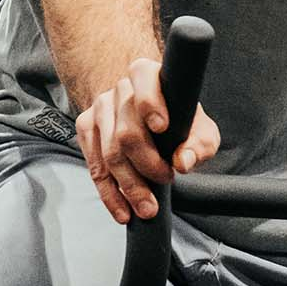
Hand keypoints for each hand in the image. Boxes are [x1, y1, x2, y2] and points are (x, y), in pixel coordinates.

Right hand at [74, 58, 221, 223]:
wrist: (150, 113)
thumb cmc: (179, 120)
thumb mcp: (200, 128)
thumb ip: (200, 143)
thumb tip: (182, 161)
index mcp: (147, 75)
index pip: (144, 82)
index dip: (150, 104)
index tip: (162, 128)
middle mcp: (120, 88)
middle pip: (126, 132)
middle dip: (146, 166)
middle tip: (166, 183)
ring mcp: (99, 108)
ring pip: (109, 153)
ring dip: (129, 186)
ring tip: (147, 208)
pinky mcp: (86, 128)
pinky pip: (94, 167)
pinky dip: (109, 194)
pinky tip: (122, 210)